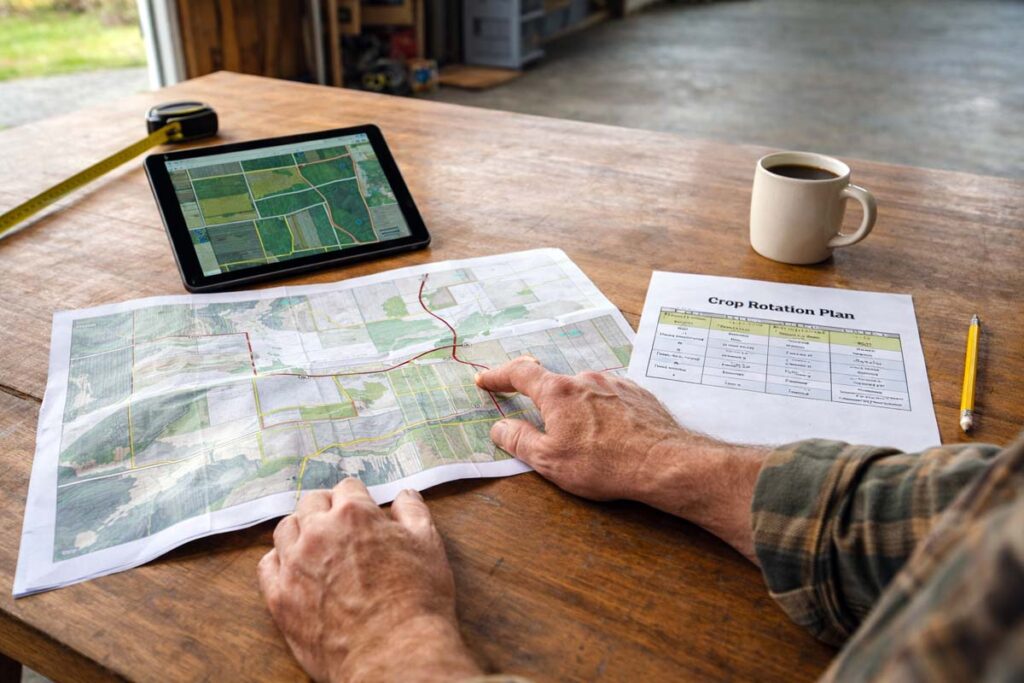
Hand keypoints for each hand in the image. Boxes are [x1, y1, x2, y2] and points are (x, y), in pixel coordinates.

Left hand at [257, 478, 480, 682]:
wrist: (396, 655)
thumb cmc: (417, 601)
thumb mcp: (428, 545)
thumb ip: (413, 512)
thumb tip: (403, 496)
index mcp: (353, 514)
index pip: (347, 487)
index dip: (358, 497)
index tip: (362, 507)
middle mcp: (318, 533)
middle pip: (311, 503)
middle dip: (327, 508)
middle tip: (340, 524)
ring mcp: (294, 565)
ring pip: (286, 530)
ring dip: (301, 530)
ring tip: (317, 544)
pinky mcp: (280, 597)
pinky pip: (267, 565)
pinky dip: (279, 561)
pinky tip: (295, 568)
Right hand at [476, 356, 684, 502]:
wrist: (662, 462)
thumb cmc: (604, 464)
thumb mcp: (549, 461)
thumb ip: (519, 441)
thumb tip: (500, 427)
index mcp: (558, 393)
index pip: (520, 373)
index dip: (499, 375)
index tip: (486, 380)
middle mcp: (585, 380)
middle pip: (555, 385)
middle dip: (545, 403)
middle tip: (543, 426)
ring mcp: (614, 384)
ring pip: (584, 392)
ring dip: (577, 410)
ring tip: (585, 440)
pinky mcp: (637, 394)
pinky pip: (610, 398)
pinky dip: (602, 412)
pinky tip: (610, 435)